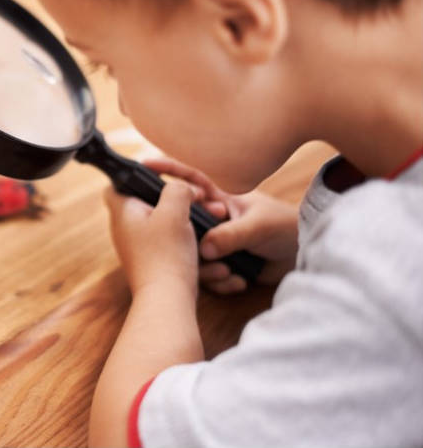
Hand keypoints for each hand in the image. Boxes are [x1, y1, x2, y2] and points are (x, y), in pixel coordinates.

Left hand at [104, 181, 199, 295]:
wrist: (167, 301)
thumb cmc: (166, 255)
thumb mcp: (174, 211)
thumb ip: (177, 190)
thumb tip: (181, 187)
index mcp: (123, 212)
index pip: (116, 185)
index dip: (134, 176)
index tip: (157, 174)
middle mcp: (126, 229)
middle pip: (147, 203)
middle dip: (176, 199)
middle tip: (198, 198)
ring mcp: (138, 248)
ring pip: (164, 224)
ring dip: (188, 221)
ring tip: (210, 218)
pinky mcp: (153, 262)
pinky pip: (171, 244)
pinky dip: (188, 240)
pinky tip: (205, 244)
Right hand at [144, 157, 299, 293]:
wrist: (304, 256)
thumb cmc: (284, 228)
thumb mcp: (258, 227)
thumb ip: (231, 235)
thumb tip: (205, 249)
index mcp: (219, 198)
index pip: (189, 179)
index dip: (167, 170)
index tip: (144, 165)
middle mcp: (212, 220)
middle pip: (182, 225)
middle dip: (187, 243)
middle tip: (204, 252)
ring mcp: (215, 242)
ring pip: (191, 255)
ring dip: (207, 269)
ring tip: (227, 273)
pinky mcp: (221, 264)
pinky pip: (207, 275)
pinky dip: (220, 282)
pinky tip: (238, 281)